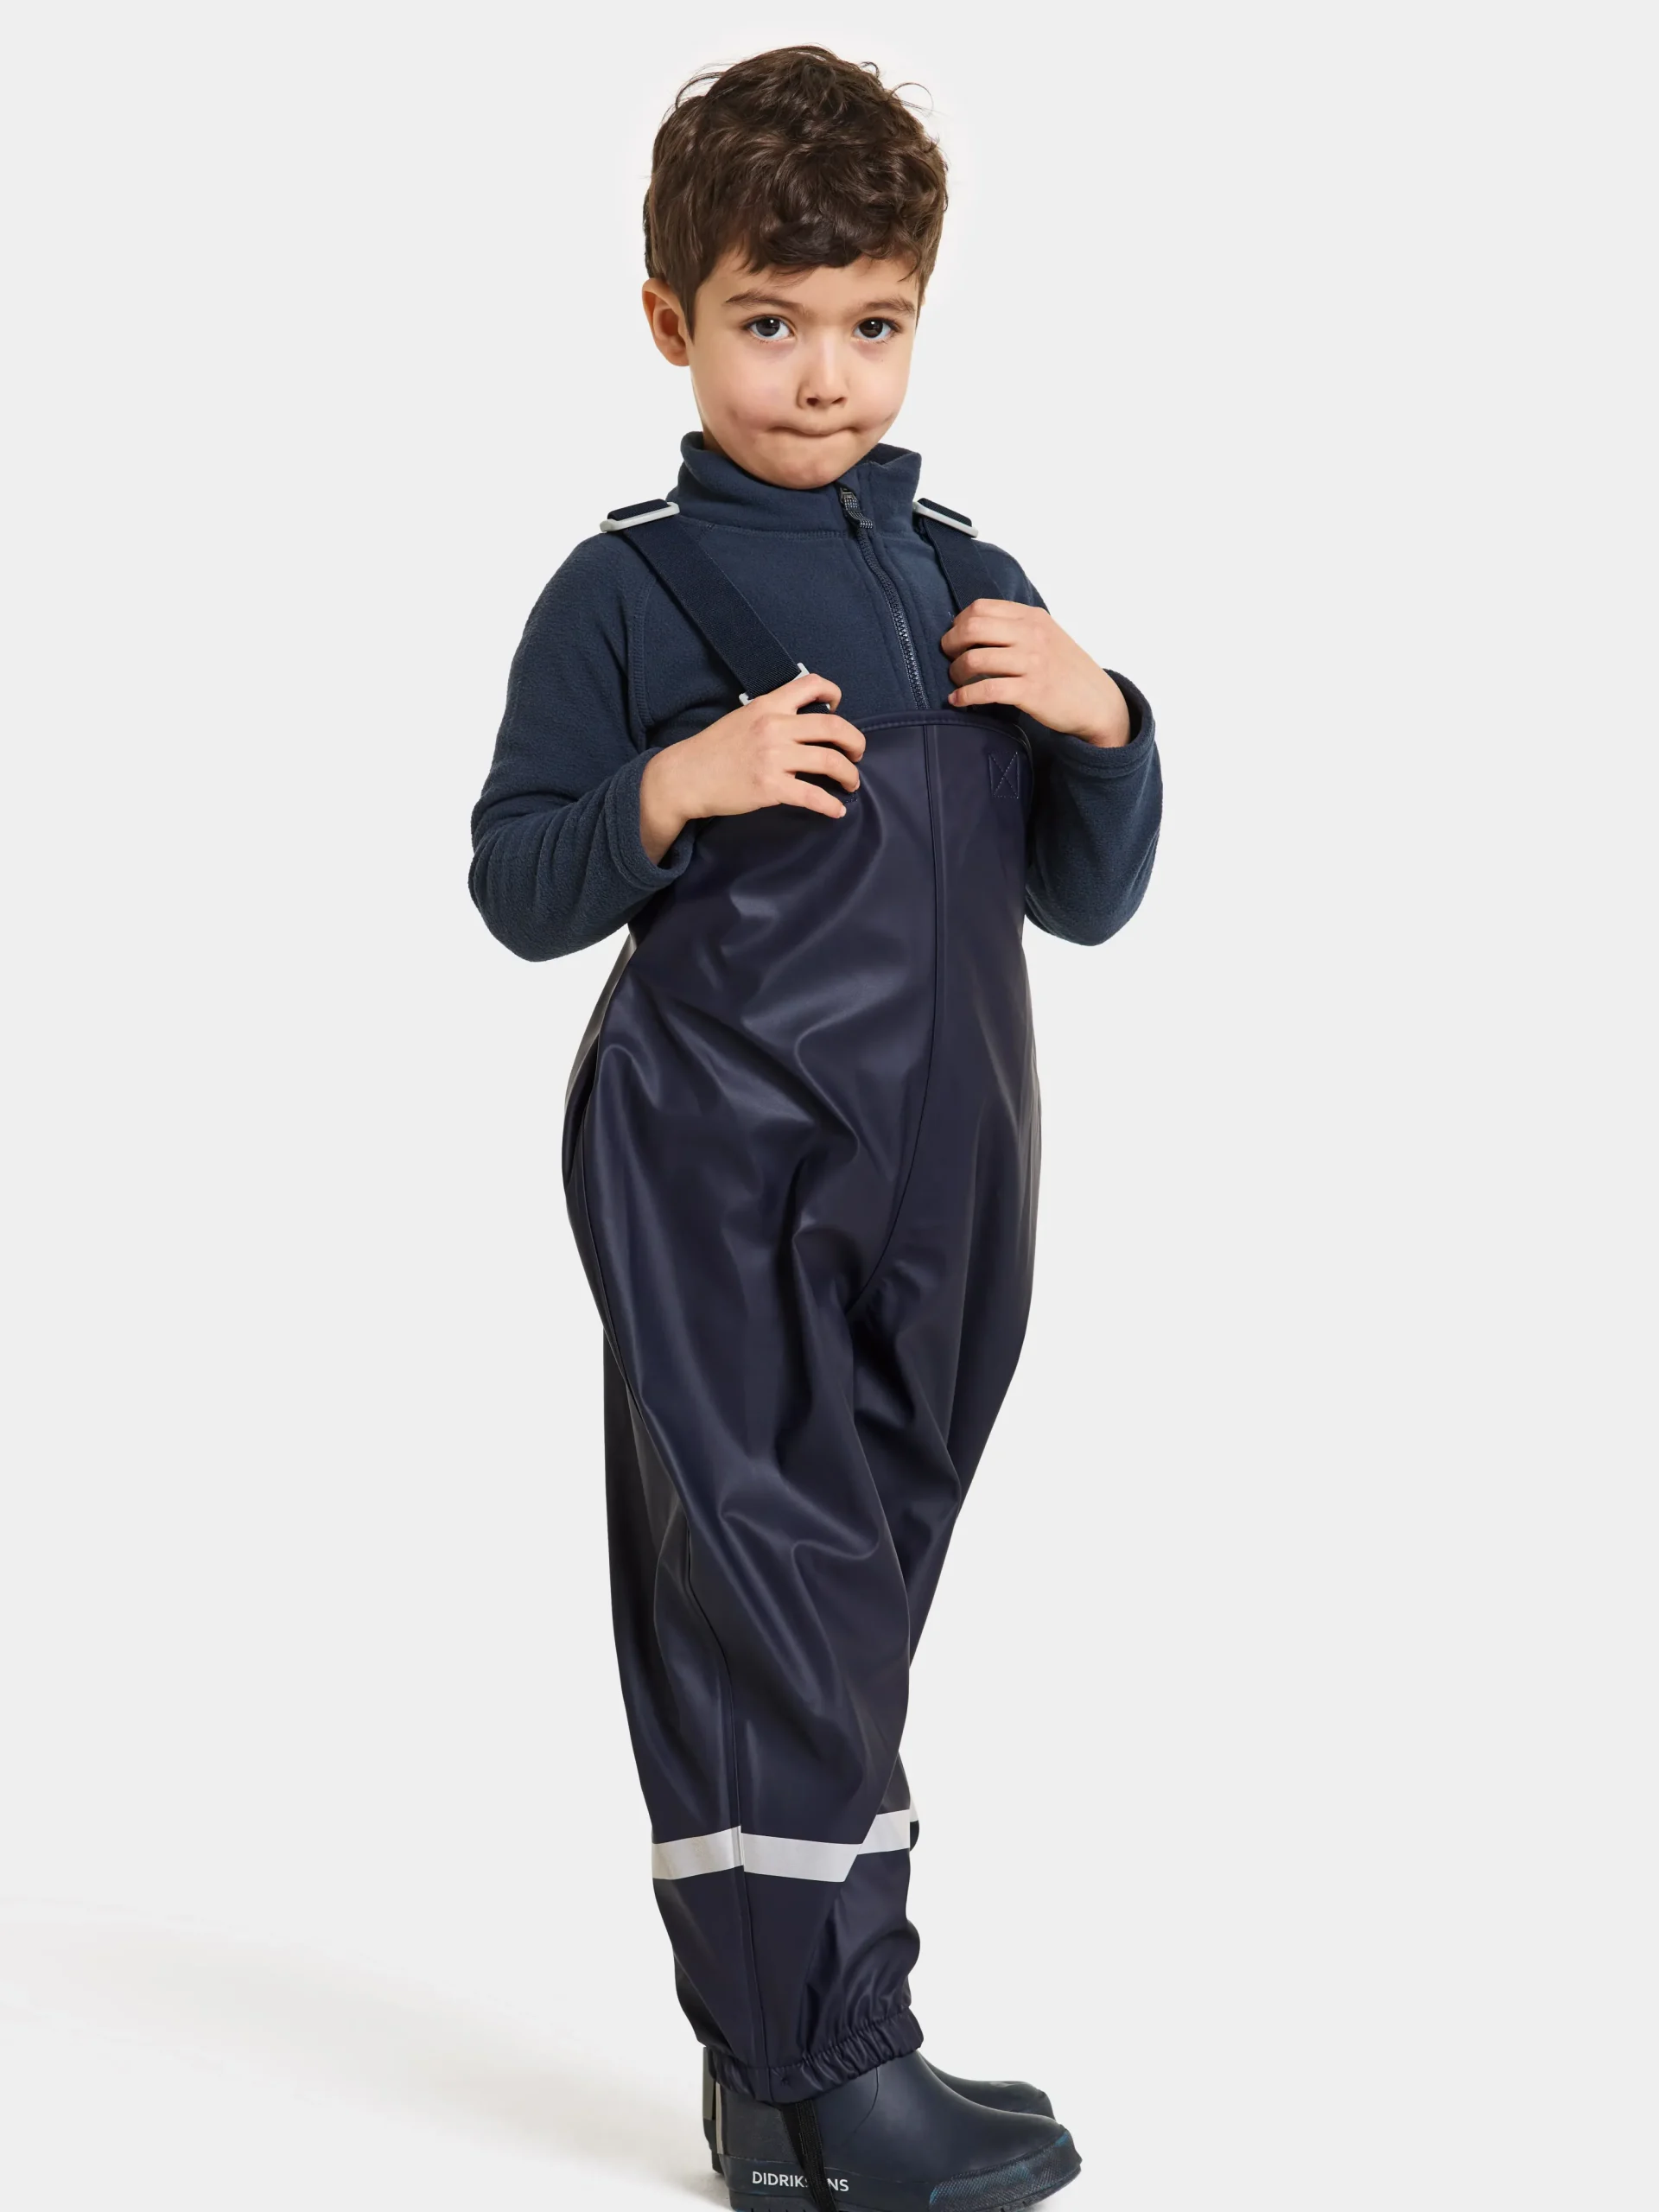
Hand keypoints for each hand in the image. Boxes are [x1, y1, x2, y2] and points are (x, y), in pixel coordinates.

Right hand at [639, 669, 864, 861]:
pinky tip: (837, 810)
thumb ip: (772, 714)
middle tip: (858, 753)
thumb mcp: (743, 717)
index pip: (811, 684)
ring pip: (830, 761)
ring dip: (849, 774)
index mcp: (768, 705)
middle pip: (833, 726)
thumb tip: (801, 721)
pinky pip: (812, 796)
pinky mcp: (771, 787)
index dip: (834, 693)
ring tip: (851, 782)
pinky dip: (830, 805)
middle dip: (855, 741)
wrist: (686, 776)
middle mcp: (775, 727)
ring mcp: (773, 758)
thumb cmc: (713, 749)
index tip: (839, 709)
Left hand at [941, 599, 1130, 746]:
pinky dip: (964, 696)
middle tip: (950, 658)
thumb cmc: (1067, 670)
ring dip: (956, 672)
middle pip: (972, 629)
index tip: (956, 638)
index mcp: (1032, 617)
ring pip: (975, 659)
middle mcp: (1031, 635)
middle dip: (951, 644)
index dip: (959, 623)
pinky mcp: (1030, 691)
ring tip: (957, 681)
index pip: (980, 608)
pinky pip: (986, 690)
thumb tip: (973, 628)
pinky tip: (957, 700)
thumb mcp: (1046, 635)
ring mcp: (1031, 663)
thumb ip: (1016, 628)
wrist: (1097, 702)